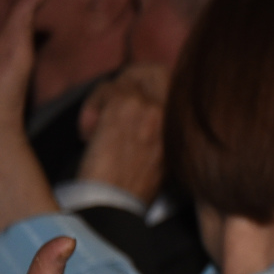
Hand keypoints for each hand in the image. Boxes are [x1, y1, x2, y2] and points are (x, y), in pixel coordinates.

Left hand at [78, 65, 169, 203]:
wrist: (115, 203)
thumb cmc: (135, 190)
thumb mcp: (165, 161)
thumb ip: (164, 131)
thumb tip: (150, 110)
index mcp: (185, 128)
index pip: (175, 82)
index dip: (153, 81)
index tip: (137, 93)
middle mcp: (171, 112)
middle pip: (153, 70)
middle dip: (129, 80)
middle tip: (112, 100)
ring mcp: (148, 106)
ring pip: (124, 79)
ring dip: (105, 99)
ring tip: (97, 126)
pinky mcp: (123, 106)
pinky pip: (105, 89)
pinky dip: (91, 109)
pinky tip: (88, 133)